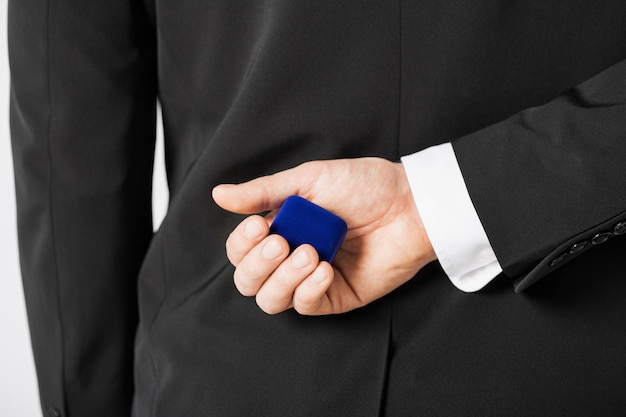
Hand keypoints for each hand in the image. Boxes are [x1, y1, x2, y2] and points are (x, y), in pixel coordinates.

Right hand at [212, 158, 435, 314]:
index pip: (240, 250)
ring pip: (270, 299)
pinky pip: (306, 306)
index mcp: (280, 228)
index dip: (241, 244)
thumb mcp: (308, 179)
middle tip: (282, 241)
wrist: (409, 204)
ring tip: (307, 253)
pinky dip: (308, 289)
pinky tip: (323, 268)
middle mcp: (290, 257)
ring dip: (281, 279)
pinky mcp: (335, 296)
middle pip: (247, 280)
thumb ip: (263, 191)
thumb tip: (219, 195)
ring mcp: (311, 279)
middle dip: (257, 264)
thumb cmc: (363, 185)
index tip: (259, 225)